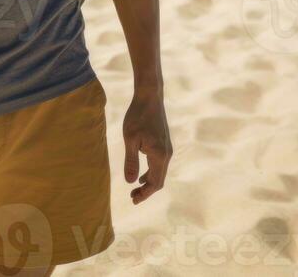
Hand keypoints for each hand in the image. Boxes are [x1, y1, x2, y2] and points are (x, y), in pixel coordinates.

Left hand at [123, 88, 171, 204]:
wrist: (149, 97)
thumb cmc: (137, 116)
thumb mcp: (130, 139)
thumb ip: (131, 161)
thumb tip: (131, 182)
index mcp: (159, 156)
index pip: (155, 183)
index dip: (144, 194)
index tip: (133, 200)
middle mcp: (166, 154)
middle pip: (159, 180)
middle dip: (146, 191)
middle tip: (132, 197)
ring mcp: (167, 148)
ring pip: (159, 172)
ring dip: (148, 182)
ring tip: (135, 188)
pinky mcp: (164, 143)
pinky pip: (159, 164)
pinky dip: (151, 172)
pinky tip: (141, 174)